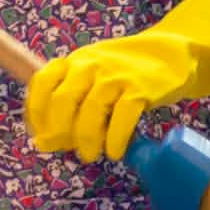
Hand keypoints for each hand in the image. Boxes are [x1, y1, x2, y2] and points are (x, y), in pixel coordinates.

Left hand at [26, 29, 197, 163]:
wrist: (172, 55)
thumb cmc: (125, 74)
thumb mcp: (92, 76)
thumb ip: (68, 104)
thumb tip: (44, 143)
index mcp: (74, 61)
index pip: (42, 83)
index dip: (36, 113)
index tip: (43, 135)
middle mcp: (91, 65)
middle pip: (62, 100)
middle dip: (58, 131)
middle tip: (66, 149)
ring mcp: (116, 76)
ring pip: (90, 112)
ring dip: (86, 140)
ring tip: (91, 155)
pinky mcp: (140, 88)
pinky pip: (121, 119)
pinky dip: (115, 141)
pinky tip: (115, 151)